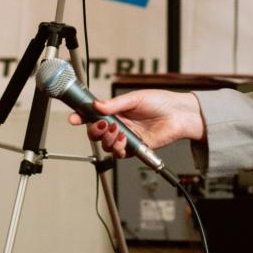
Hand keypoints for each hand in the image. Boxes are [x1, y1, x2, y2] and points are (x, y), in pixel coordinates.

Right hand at [69, 89, 205, 159]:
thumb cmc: (161, 102)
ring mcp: (126, 137)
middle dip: (94, 130)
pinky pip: (120, 154)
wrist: (179, 114)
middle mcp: (119, 125)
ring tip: (118, 130)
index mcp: (116, 111)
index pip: (94, 115)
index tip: (74, 118)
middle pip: (96, 133)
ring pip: (106, 145)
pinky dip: (119, 148)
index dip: (81, 117)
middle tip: (102, 124)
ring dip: (108, 139)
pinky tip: (125, 139)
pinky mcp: (135, 148)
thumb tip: (97, 105)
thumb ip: (115, 104)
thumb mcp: (135, 98)